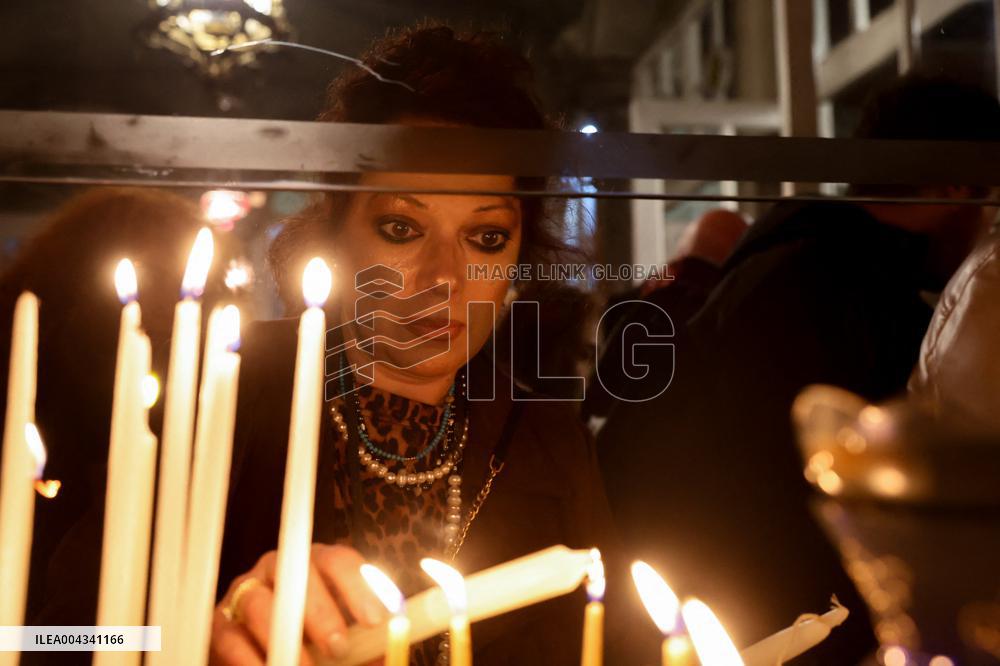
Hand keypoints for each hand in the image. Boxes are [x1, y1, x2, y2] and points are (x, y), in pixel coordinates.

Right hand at [210, 544, 388, 664]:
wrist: (260, 656)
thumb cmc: (311, 645)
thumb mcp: (341, 643)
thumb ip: (364, 647)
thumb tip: (389, 653)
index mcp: (316, 565)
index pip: (338, 560)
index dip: (358, 586)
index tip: (376, 619)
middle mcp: (279, 569)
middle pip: (298, 575)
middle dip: (321, 613)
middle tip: (339, 648)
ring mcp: (246, 591)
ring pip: (260, 603)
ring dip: (285, 638)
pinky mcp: (220, 622)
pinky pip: (231, 637)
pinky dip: (252, 660)